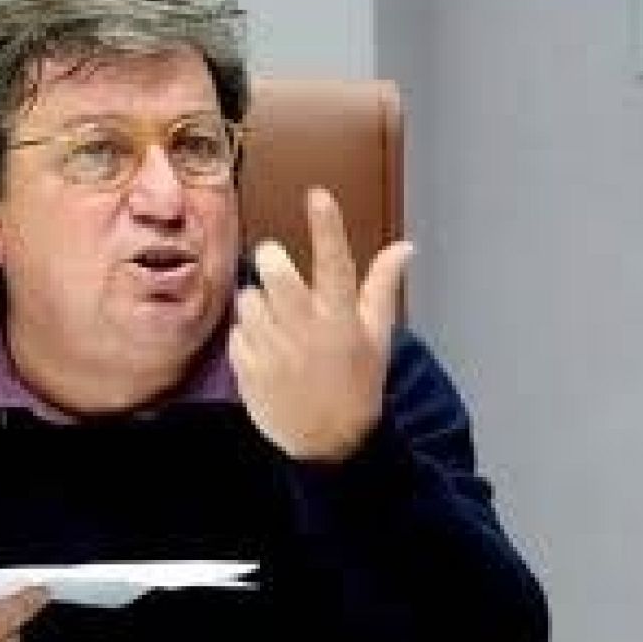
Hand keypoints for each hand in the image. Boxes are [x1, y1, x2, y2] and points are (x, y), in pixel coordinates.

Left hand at [228, 187, 413, 461]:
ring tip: (276, 321)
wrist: (331, 447)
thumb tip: (404, 246)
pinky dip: (247, 336)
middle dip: (271, 261)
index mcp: (343, 322)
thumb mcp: (378, 339)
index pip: (335, 265)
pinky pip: (237, 333)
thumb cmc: (357, 385)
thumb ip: (382, 288)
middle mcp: (307, 333)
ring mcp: (274, 353)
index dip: (327, 227)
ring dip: (258, 302)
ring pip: (249, 300)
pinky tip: (265, 350)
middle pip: (276, 274)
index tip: (317, 194)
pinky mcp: (248, 371)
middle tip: (274, 263)